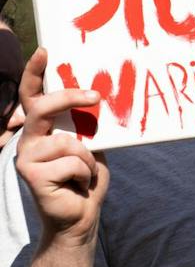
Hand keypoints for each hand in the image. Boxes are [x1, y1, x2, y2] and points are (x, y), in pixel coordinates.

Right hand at [14, 48, 106, 245]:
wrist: (80, 216)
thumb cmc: (85, 177)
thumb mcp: (88, 143)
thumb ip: (82, 124)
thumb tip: (95, 95)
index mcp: (40, 128)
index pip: (32, 95)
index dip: (34, 72)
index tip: (45, 50)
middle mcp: (27, 140)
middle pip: (42, 108)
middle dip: (69, 98)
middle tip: (95, 96)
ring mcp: (26, 158)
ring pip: (67, 142)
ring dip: (87, 158)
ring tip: (83, 174)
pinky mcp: (31, 176)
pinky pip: (72, 162)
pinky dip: (85, 173)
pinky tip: (77, 185)